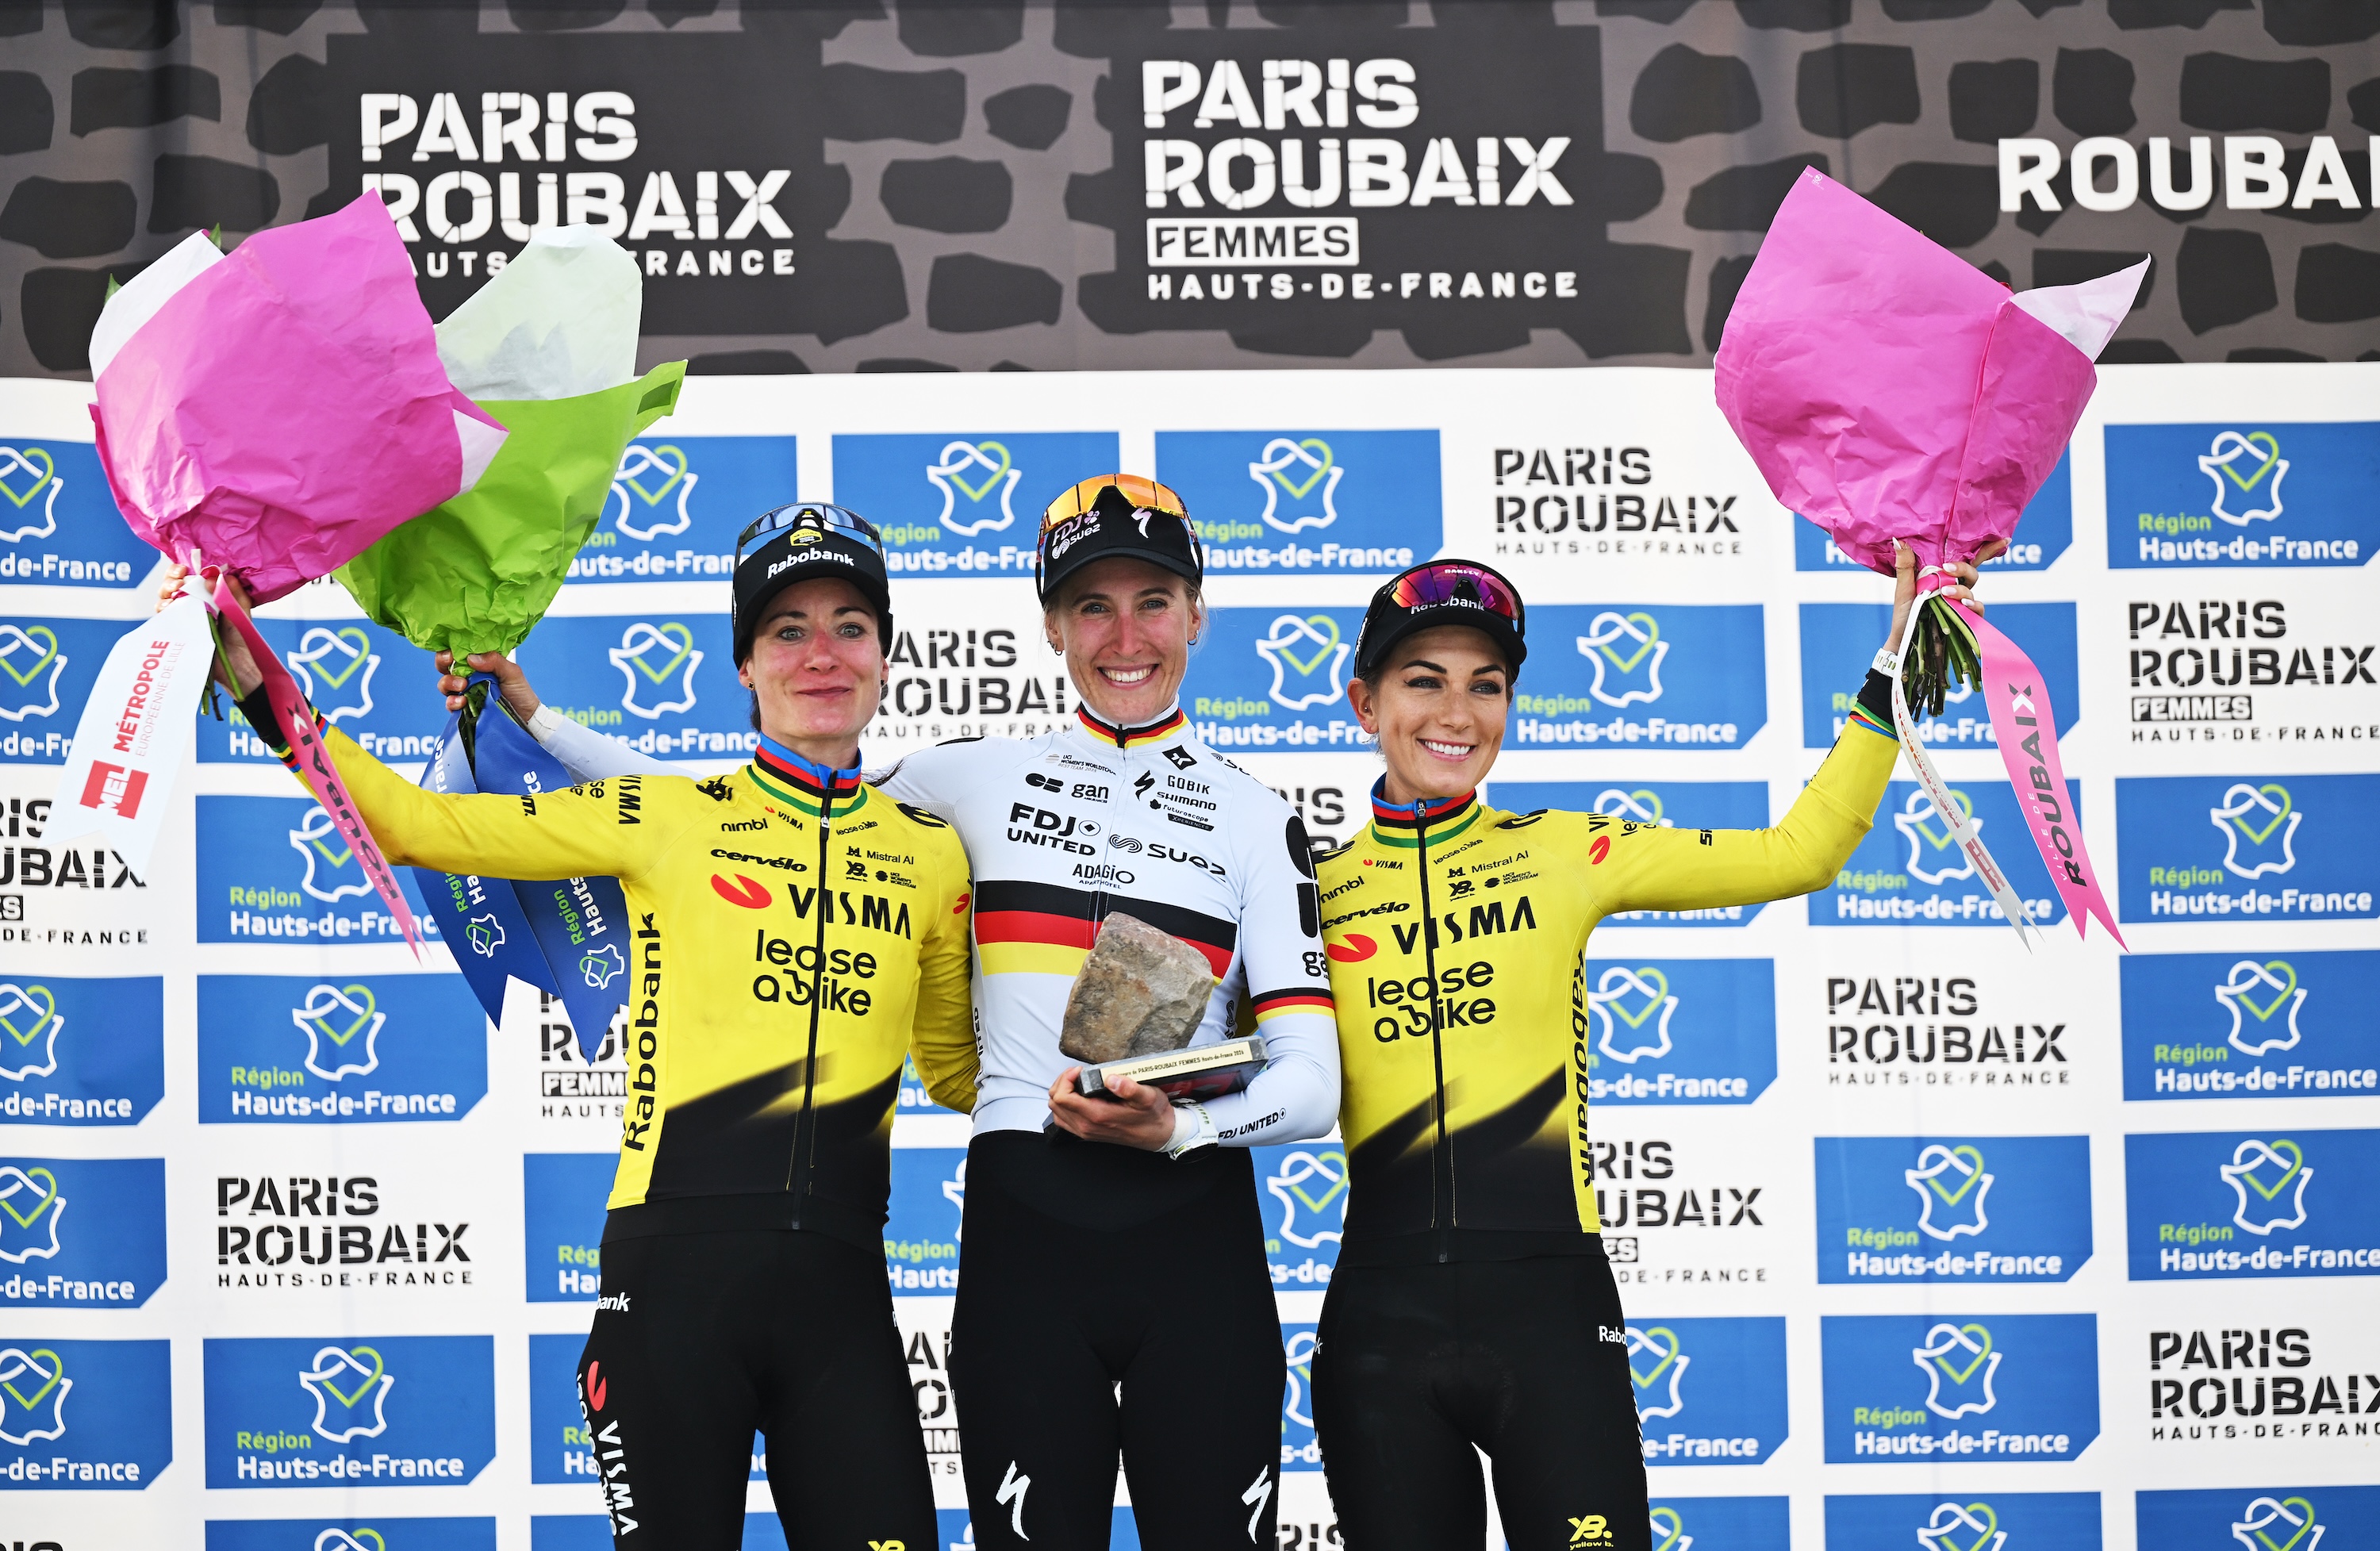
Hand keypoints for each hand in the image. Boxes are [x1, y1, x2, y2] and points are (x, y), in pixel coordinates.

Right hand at [158, 562, 260, 694]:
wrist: (236, 665)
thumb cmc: (240, 638)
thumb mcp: (240, 612)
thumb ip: (232, 593)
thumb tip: (217, 575)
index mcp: (209, 596)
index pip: (190, 576)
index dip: (182, 570)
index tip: (185, 569)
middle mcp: (194, 604)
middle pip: (172, 584)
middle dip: (170, 578)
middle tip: (179, 581)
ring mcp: (184, 617)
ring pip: (164, 599)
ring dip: (166, 592)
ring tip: (175, 592)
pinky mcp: (177, 630)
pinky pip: (164, 617)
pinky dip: (163, 609)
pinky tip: (170, 607)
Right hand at [435, 649, 541, 717]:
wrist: (525, 719)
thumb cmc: (520, 693)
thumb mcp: (512, 673)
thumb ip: (495, 661)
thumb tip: (472, 657)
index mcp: (479, 663)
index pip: (458, 651)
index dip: (450, 649)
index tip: (452, 651)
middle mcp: (469, 676)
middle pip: (446, 666)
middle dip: (443, 662)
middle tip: (451, 662)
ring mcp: (465, 693)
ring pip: (445, 684)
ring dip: (448, 683)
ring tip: (462, 686)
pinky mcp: (464, 709)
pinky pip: (450, 704)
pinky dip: (452, 702)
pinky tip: (461, 702)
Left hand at [1046, 1065, 1177, 1150]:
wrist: (1159, 1135)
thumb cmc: (1153, 1115)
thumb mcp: (1148, 1096)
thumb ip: (1129, 1088)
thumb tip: (1111, 1078)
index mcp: (1098, 1115)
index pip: (1063, 1097)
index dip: (1066, 1078)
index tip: (1081, 1070)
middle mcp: (1087, 1126)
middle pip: (1055, 1103)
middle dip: (1062, 1083)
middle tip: (1078, 1073)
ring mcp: (1086, 1131)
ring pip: (1057, 1111)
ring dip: (1062, 1093)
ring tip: (1077, 1082)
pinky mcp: (1088, 1133)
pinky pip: (1064, 1120)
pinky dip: (1065, 1105)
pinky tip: (1079, 1096)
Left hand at [1884, 538, 1999, 652]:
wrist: (1905, 639)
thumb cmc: (1904, 613)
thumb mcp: (1904, 588)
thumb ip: (1905, 565)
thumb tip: (1900, 540)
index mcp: (1943, 575)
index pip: (1965, 559)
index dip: (1985, 549)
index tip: (2004, 539)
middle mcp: (1955, 586)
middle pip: (1970, 572)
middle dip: (1963, 568)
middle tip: (1947, 569)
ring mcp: (1961, 602)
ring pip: (1971, 589)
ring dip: (1961, 589)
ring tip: (1946, 592)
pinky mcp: (1966, 618)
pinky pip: (1976, 609)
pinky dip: (1972, 605)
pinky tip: (1964, 604)